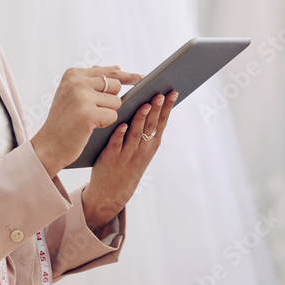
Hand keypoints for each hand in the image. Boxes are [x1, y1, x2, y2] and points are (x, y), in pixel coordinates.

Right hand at [31, 66, 142, 177]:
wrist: (49, 144)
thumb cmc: (65, 120)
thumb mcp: (73, 94)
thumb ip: (93, 80)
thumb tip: (118, 68)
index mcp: (73, 74)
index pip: (108, 72)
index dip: (128, 76)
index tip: (145, 77)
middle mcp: (76, 82)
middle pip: (115, 86)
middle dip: (111, 100)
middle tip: (93, 110)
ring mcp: (81, 97)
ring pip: (116, 101)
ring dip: (108, 113)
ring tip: (88, 119)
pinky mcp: (87, 113)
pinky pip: (113, 115)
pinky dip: (105, 123)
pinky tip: (89, 126)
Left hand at [81, 90, 177, 229]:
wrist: (111, 193)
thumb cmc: (125, 164)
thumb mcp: (140, 149)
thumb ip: (143, 129)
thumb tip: (147, 103)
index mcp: (151, 145)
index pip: (161, 122)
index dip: (167, 108)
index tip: (173, 92)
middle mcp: (142, 149)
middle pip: (151, 126)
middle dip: (157, 109)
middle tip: (161, 93)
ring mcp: (127, 154)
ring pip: (135, 133)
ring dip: (141, 118)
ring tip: (145, 104)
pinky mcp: (111, 158)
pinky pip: (116, 144)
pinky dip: (120, 134)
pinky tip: (122, 124)